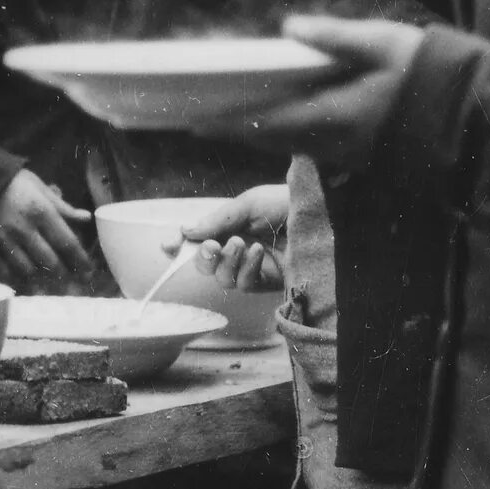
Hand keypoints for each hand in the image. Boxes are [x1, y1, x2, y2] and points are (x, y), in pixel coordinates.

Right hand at [0, 169, 99, 292]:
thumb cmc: (15, 183)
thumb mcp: (41, 188)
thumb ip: (63, 207)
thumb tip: (86, 218)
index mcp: (40, 211)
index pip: (66, 242)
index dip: (80, 260)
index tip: (89, 271)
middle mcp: (23, 228)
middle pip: (49, 260)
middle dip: (64, 275)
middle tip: (73, 284)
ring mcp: (4, 240)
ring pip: (27, 270)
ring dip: (42, 282)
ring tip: (51, 289)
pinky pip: (4, 271)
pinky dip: (16, 280)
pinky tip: (26, 285)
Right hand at [167, 183, 288, 292]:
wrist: (320, 216)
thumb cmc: (286, 204)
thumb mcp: (248, 204)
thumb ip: (217, 220)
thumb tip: (186, 232)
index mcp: (228, 227)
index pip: (196, 239)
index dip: (178, 245)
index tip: (169, 245)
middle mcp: (236, 248)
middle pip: (204, 265)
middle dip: (202, 257)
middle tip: (212, 245)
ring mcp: (251, 267)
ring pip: (221, 278)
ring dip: (226, 262)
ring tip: (241, 244)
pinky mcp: (267, 282)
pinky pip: (244, 284)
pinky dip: (246, 269)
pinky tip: (258, 252)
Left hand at [198, 16, 426, 174]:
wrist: (474, 115)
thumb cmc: (430, 72)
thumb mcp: (385, 42)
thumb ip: (336, 37)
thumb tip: (290, 28)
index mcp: (335, 116)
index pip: (267, 124)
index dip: (228, 123)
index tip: (194, 120)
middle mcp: (334, 143)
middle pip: (270, 139)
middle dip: (232, 129)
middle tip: (194, 118)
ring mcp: (346, 153)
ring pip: (287, 145)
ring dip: (255, 133)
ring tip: (220, 118)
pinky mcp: (358, 154)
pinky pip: (308, 147)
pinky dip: (282, 134)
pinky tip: (270, 119)